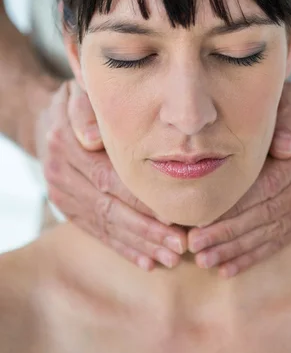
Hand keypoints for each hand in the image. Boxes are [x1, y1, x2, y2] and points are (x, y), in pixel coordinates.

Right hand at [36, 80, 186, 270]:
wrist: (48, 116)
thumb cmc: (79, 99)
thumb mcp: (81, 91)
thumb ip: (87, 112)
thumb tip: (93, 139)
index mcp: (65, 141)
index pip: (110, 177)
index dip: (142, 198)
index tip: (173, 214)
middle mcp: (60, 171)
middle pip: (109, 206)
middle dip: (147, 229)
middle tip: (180, 245)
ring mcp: (61, 193)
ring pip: (105, 224)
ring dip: (139, 243)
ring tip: (171, 257)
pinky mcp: (66, 208)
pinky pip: (95, 231)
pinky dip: (122, 247)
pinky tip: (147, 261)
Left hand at [188, 83, 290, 277]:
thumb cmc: (286, 106)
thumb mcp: (287, 98)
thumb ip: (286, 117)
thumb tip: (285, 147)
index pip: (268, 183)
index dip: (234, 203)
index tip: (201, 219)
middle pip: (270, 210)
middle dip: (230, 232)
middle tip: (196, 246)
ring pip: (275, 228)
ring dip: (238, 248)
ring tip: (206, 260)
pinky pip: (285, 236)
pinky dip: (255, 254)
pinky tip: (229, 267)